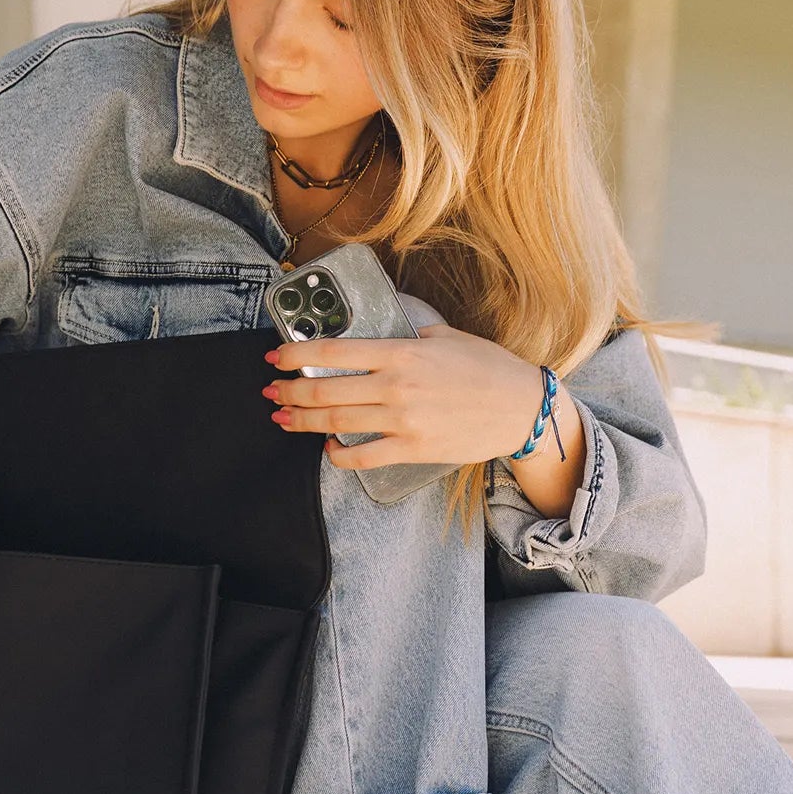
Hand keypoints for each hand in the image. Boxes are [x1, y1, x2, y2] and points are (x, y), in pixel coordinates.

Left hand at [261, 323, 546, 470]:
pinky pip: (364, 457)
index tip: (276, 358)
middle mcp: (396, 387)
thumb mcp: (445, 337)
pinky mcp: (413, 449)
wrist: (521, 408)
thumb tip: (380, 338)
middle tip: (271, 393)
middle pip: (324, 390)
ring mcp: (402, 421)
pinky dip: (340, 455)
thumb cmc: (487, 369)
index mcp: (401, 353)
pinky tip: (328, 449)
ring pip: (336, 423)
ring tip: (283, 420)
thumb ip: (408, 337)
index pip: (333, 352)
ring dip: (303, 422)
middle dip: (289, 393)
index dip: (296, 355)